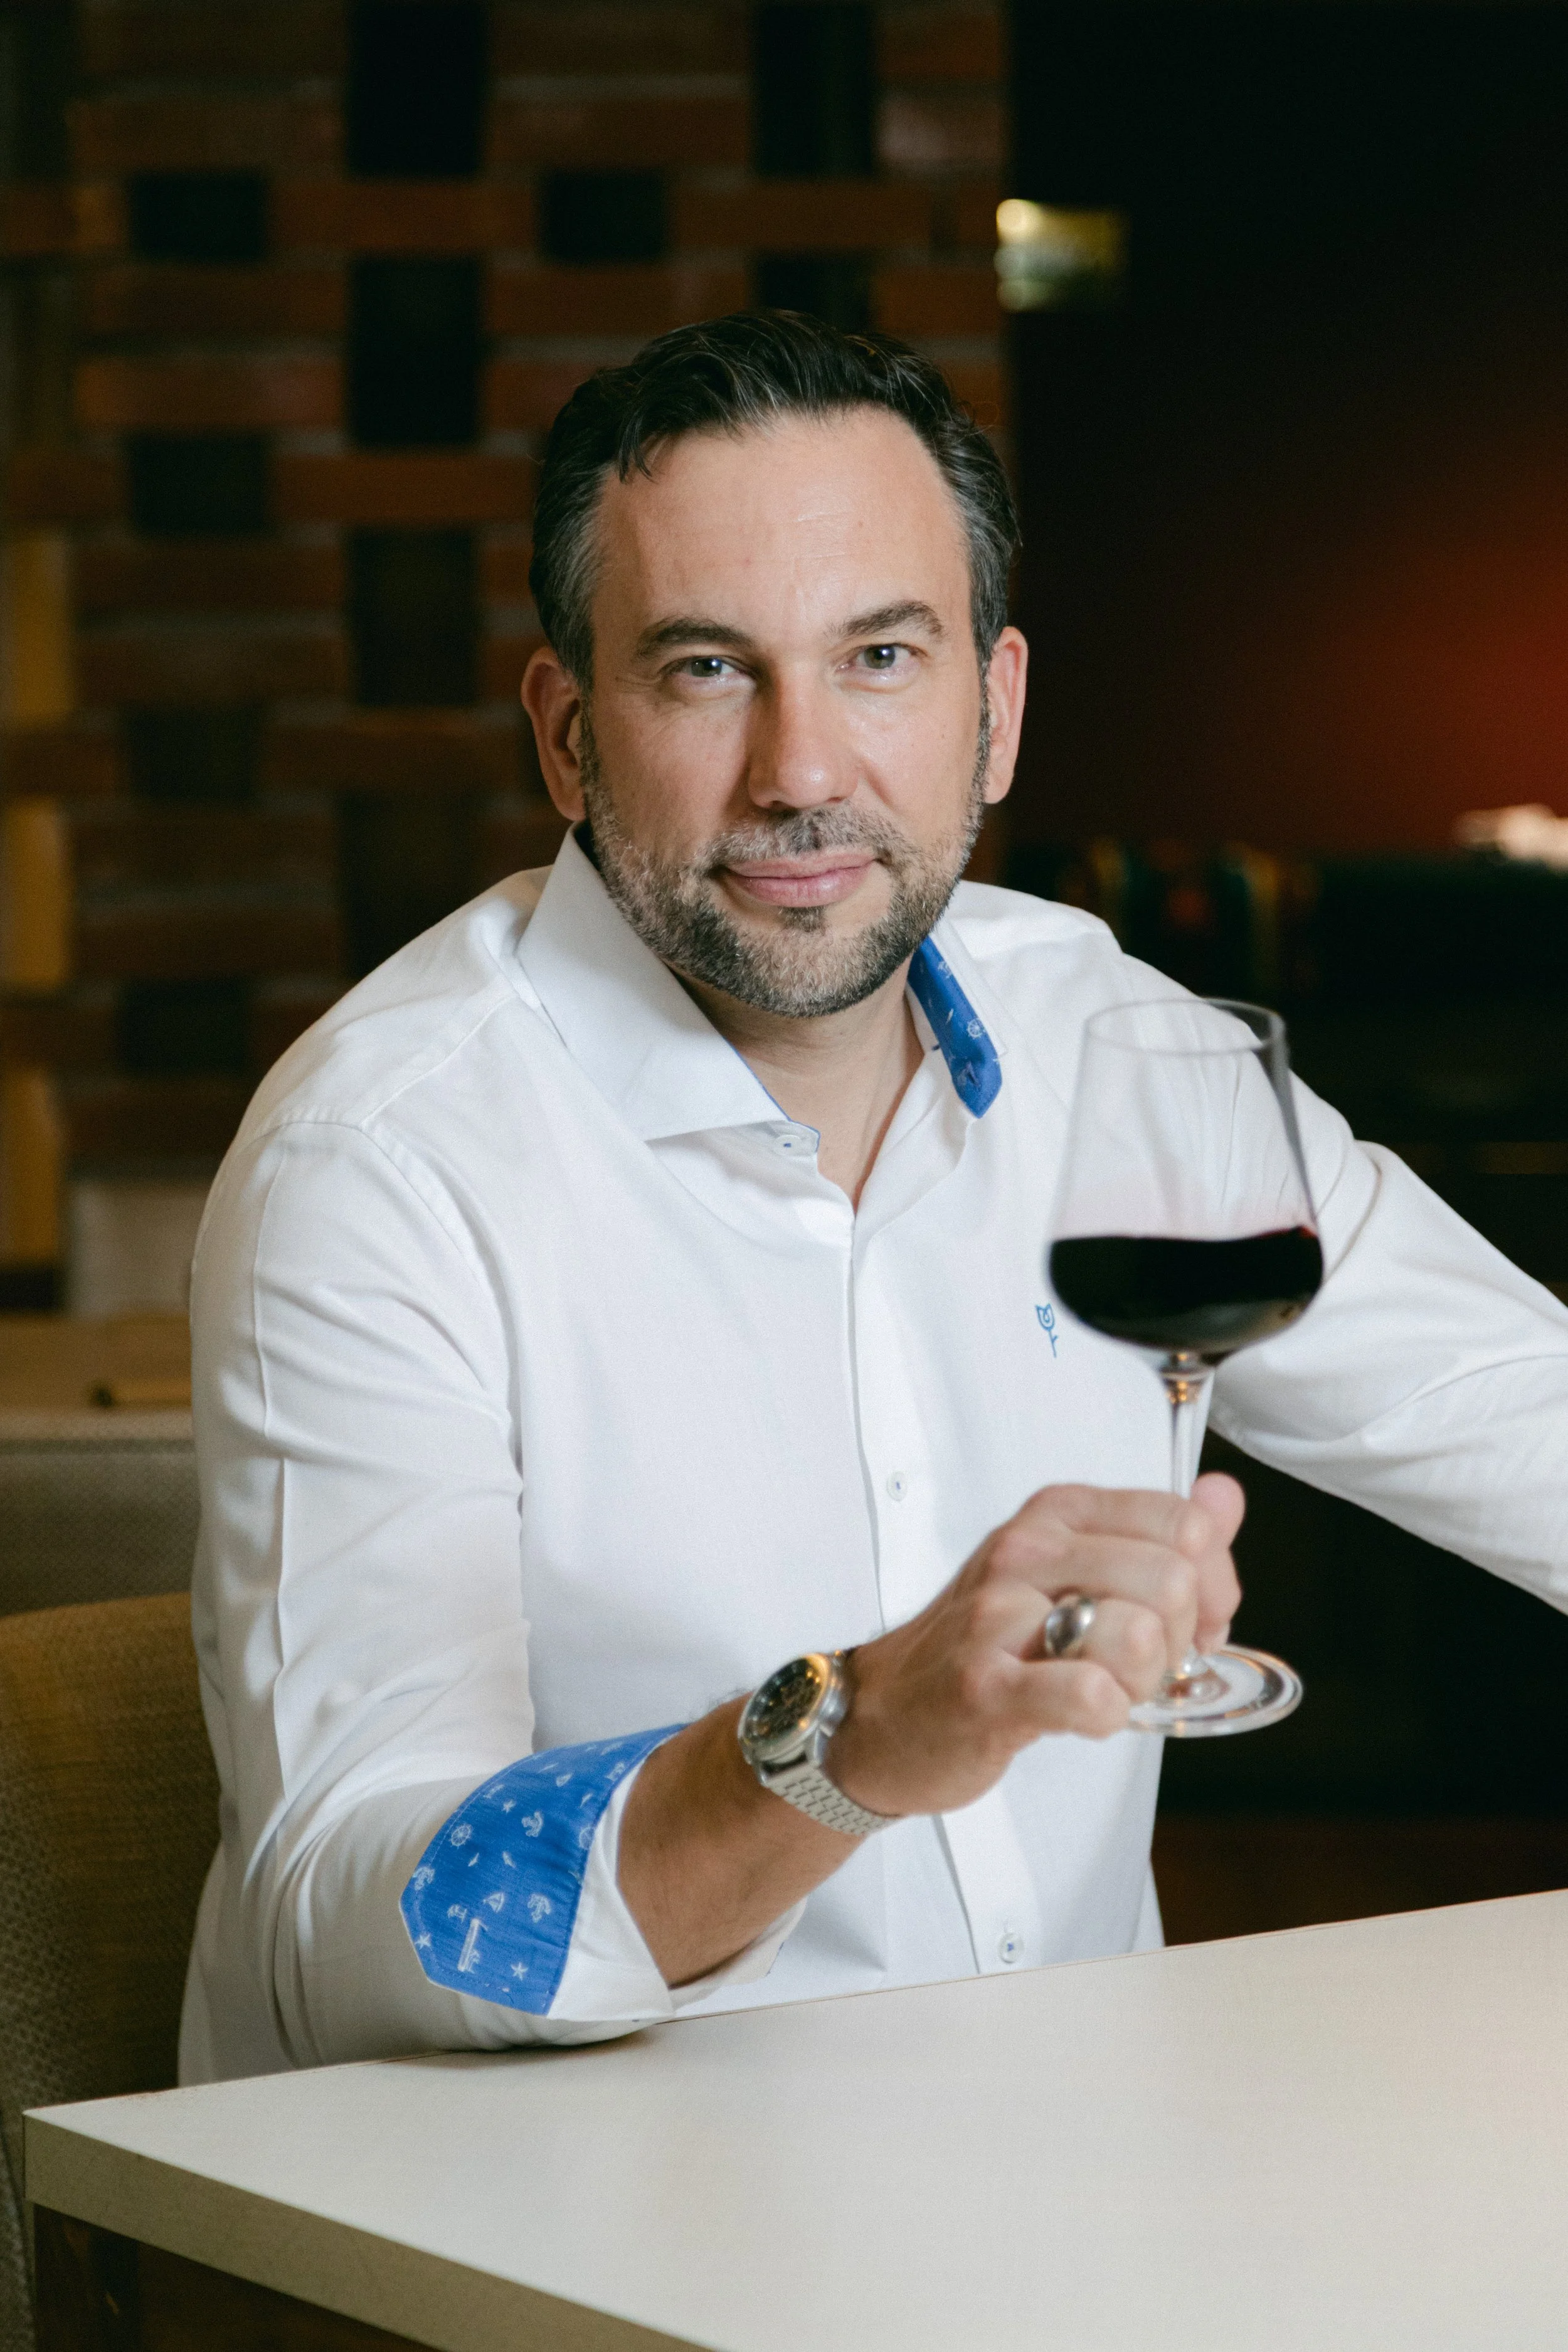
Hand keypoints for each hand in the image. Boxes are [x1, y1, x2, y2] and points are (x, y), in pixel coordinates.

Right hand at [828, 1472, 1245, 1819]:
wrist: (885, 1712)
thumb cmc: (984, 1647)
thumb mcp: (1074, 1570)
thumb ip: (1159, 1537)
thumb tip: (1224, 1498)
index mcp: (1057, 1513)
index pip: (1185, 1524)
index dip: (1210, 1587)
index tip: (1187, 1625)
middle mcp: (1028, 1549)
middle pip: (1173, 1581)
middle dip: (1175, 1643)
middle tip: (1133, 1668)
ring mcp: (1000, 1614)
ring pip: (1139, 1635)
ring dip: (1139, 1684)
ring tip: (1101, 1689)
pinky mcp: (986, 1684)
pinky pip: (1089, 1694)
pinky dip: (1106, 1717)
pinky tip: (1080, 1715)